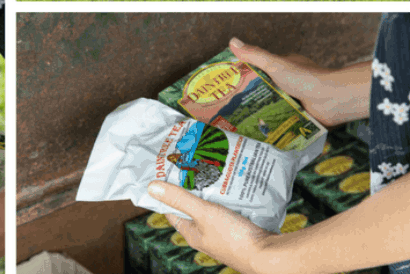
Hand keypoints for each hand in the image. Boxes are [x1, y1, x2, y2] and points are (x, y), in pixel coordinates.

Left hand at [148, 181, 274, 273]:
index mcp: (193, 234)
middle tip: (193, 167)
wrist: (270, 255)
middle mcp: (207, 235)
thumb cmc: (234, 237)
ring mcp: (224, 233)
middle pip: (194, 208)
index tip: (166, 176)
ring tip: (214, 172)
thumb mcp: (203, 213)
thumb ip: (179, 199)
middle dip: (193, 189)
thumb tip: (152, 187)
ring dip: (213, 192)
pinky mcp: (241, 230)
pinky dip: (230, 198)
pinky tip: (234, 186)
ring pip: (214, 208)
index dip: (167, 195)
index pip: (173, 212)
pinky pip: (232, 210)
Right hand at [229, 37, 369, 126]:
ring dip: (263, 112)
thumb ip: (254, 55)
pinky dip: (275, 123)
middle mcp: (290, 82)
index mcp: (284, 67)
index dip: (245, 76)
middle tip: (231, 108)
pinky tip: (260, 130)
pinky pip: (285, 118)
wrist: (333, 100)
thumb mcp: (274, 64)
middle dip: (251, 98)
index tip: (229, 85)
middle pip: (266, 89)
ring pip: (274, 105)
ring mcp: (296, 99)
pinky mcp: (301, 114)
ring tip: (240, 122)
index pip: (260, 70)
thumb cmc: (305, 78)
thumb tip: (232, 41)